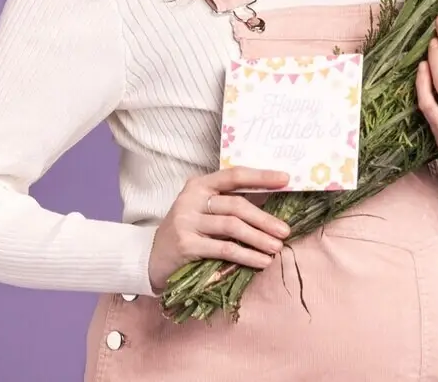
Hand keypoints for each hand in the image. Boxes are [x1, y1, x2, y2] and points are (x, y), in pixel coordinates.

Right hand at [147, 166, 292, 292]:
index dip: (261, 177)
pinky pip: (224, 248)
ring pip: (232, 227)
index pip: (234, 175)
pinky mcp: (186, 245)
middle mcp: (191, 199)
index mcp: (199, 185)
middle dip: (264, 219)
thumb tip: (272, 202)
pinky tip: (261, 261)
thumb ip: (230, 203)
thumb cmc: (188, 231)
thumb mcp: (205, 211)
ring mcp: (186, 221)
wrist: (151, 257)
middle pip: (236, 205)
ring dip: (259, 238)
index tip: (286, 179)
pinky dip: (247, 255)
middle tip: (285, 231)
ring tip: (277, 248)